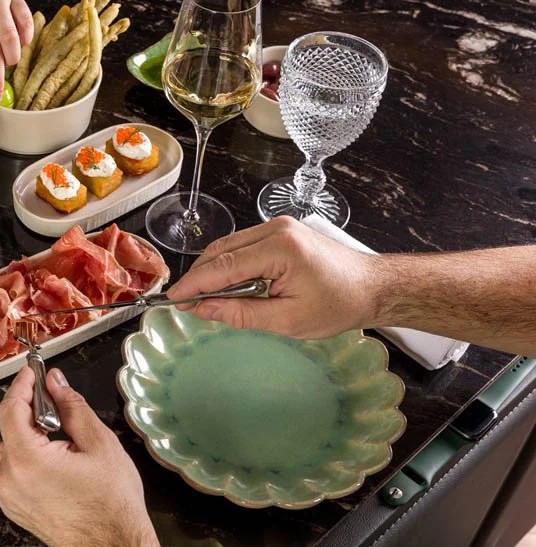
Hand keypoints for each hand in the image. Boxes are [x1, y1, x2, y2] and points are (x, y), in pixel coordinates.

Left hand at [0, 367, 168, 546]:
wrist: (116, 546)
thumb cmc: (113, 503)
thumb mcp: (99, 442)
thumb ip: (72, 406)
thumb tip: (56, 383)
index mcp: (28, 461)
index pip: (11, 409)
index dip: (21, 385)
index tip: (31, 372)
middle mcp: (11, 481)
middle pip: (7, 428)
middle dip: (28, 408)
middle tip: (53, 400)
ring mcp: (10, 498)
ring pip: (1, 451)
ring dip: (20, 434)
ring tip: (51, 433)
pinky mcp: (15, 509)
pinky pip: (2, 474)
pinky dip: (15, 458)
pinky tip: (42, 457)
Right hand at [167, 216, 381, 337]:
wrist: (373, 287)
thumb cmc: (339, 304)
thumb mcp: (288, 320)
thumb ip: (241, 314)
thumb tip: (204, 309)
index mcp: (280, 248)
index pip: (223, 266)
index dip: (195, 284)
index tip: (173, 299)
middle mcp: (276, 229)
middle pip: (221, 251)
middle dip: (200, 277)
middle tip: (184, 302)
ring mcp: (278, 227)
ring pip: (229, 247)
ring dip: (214, 272)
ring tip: (203, 298)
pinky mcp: (281, 232)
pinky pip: (243, 246)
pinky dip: (229, 265)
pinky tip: (227, 286)